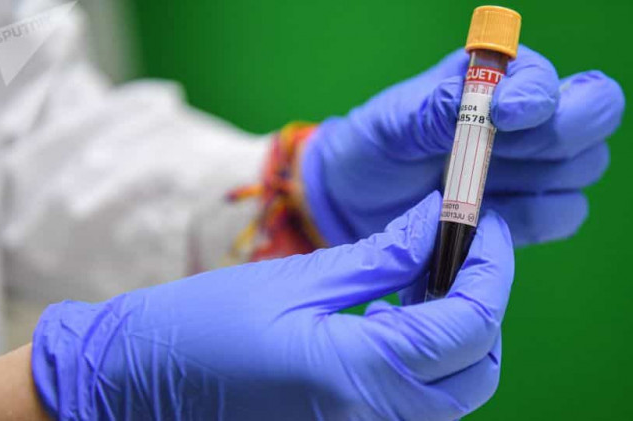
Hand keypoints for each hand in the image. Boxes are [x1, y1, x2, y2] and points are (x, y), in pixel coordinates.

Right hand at [31, 192, 514, 419]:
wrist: (140, 384)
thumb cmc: (205, 325)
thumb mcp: (299, 280)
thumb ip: (383, 256)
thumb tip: (439, 222)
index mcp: (356, 376)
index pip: (469, 327)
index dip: (492, 269)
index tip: (486, 224)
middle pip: (476, 370)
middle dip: (483, 305)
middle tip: (458, 251)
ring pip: (450, 394)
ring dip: (455, 336)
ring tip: (420, 280)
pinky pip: (412, 406)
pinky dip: (423, 362)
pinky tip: (392, 318)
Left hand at [302, 46, 623, 245]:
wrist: (360, 205)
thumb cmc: (377, 148)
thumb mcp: (395, 122)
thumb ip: (439, 106)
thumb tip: (486, 98)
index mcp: (496, 78)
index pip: (546, 76)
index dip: (537, 93)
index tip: (504, 115)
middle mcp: (528, 118)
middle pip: (596, 112)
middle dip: (562, 133)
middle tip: (506, 153)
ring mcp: (536, 166)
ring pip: (587, 166)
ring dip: (544, 179)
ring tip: (482, 187)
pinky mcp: (530, 211)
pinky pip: (565, 213)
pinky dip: (534, 218)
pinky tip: (488, 218)